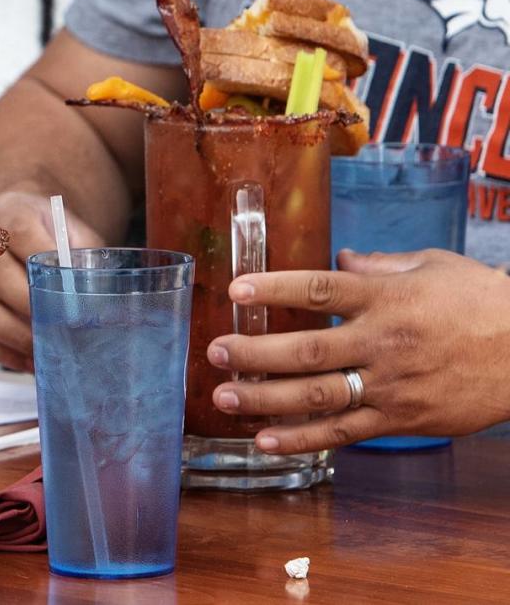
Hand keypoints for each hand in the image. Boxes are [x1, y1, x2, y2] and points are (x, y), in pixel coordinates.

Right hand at [0, 191, 104, 370]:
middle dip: (30, 310)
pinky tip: (27, 358)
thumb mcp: (72, 233)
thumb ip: (85, 257)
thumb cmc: (47, 236)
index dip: (44, 270)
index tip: (68, 300)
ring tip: (45, 351)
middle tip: (58, 333)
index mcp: (11, 211)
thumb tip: (96, 297)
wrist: (11, 227)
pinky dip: (0, 349)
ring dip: (16, 335)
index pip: (22, 235)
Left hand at [206, 249, 509, 453]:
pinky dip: (303, 439)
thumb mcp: (434, 267)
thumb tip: (341, 258)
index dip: (275, 288)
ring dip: (266, 399)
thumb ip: (382, 265)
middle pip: (307, 349)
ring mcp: (390, 385)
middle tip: (215, 352)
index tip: (236, 289)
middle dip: (256, 352)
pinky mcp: (399, 420)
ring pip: (318, 396)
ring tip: (224, 398)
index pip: (320, 288)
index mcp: (387, 298)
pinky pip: (343, 433)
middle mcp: (382, 342)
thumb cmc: (483, 303)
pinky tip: (266, 440)